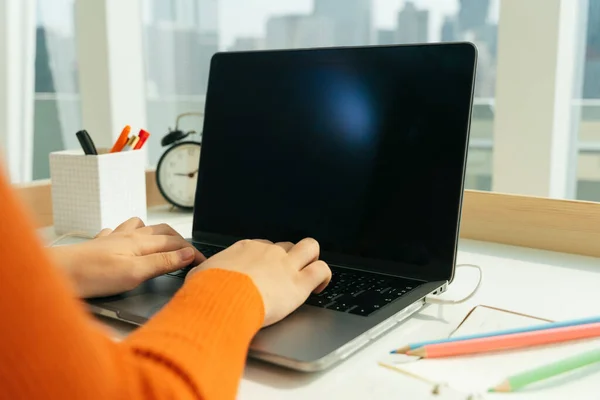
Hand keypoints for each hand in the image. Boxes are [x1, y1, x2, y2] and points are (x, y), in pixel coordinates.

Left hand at [49, 218, 204, 297]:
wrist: (57, 274)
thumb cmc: (92, 275)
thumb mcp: (135, 272)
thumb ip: (162, 262)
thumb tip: (187, 254)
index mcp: (140, 242)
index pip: (175, 243)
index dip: (192, 252)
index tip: (203, 263)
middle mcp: (128, 236)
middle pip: (162, 231)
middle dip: (179, 240)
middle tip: (189, 254)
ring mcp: (113, 239)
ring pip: (141, 227)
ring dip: (156, 232)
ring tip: (163, 241)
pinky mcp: (99, 246)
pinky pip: (118, 233)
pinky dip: (129, 234)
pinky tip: (124, 241)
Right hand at [186, 238, 330, 326]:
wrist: (220, 300)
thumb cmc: (208, 291)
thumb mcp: (200, 275)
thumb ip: (205, 272)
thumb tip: (199, 275)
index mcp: (246, 248)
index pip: (263, 246)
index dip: (266, 258)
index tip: (264, 270)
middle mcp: (268, 252)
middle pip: (287, 245)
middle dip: (289, 256)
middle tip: (286, 272)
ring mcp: (285, 265)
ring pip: (310, 247)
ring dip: (311, 257)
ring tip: (309, 272)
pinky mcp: (298, 284)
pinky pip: (321, 270)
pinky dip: (324, 276)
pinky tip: (319, 286)